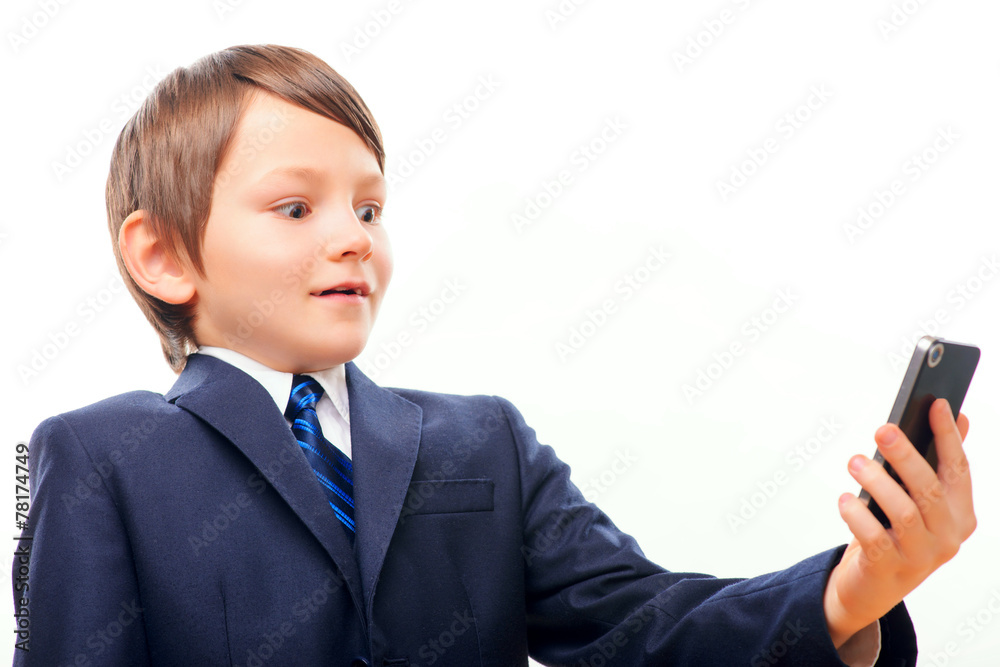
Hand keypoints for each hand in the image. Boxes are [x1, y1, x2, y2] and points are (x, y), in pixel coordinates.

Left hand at [823, 398, 975, 647]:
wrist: (872, 587)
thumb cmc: (896, 533)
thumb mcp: (920, 500)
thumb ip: (939, 462)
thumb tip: (959, 416)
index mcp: (961, 514)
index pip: (958, 470)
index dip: (948, 437)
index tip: (937, 404)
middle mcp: (947, 536)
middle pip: (929, 488)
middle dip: (906, 455)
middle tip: (882, 429)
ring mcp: (921, 555)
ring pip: (904, 511)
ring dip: (876, 481)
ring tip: (855, 462)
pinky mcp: (890, 569)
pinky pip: (874, 537)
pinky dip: (857, 515)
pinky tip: (844, 500)